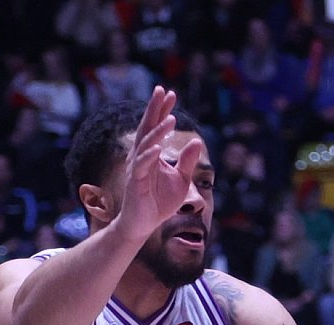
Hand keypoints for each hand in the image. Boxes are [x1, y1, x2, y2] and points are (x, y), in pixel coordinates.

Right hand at [112, 88, 204, 242]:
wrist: (144, 225)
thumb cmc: (160, 202)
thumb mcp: (181, 180)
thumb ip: (187, 161)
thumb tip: (197, 141)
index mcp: (150, 153)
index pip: (156, 127)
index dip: (162, 110)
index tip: (170, 93)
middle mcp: (141, 156)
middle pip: (147, 128)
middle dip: (155, 109)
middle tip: (162, 91)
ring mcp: (137, 169)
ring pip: (146, 145)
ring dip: (158, 132)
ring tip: (171, 118)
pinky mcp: (136, 183)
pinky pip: (141, 167)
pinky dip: (149, 157)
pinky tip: (158, 148)